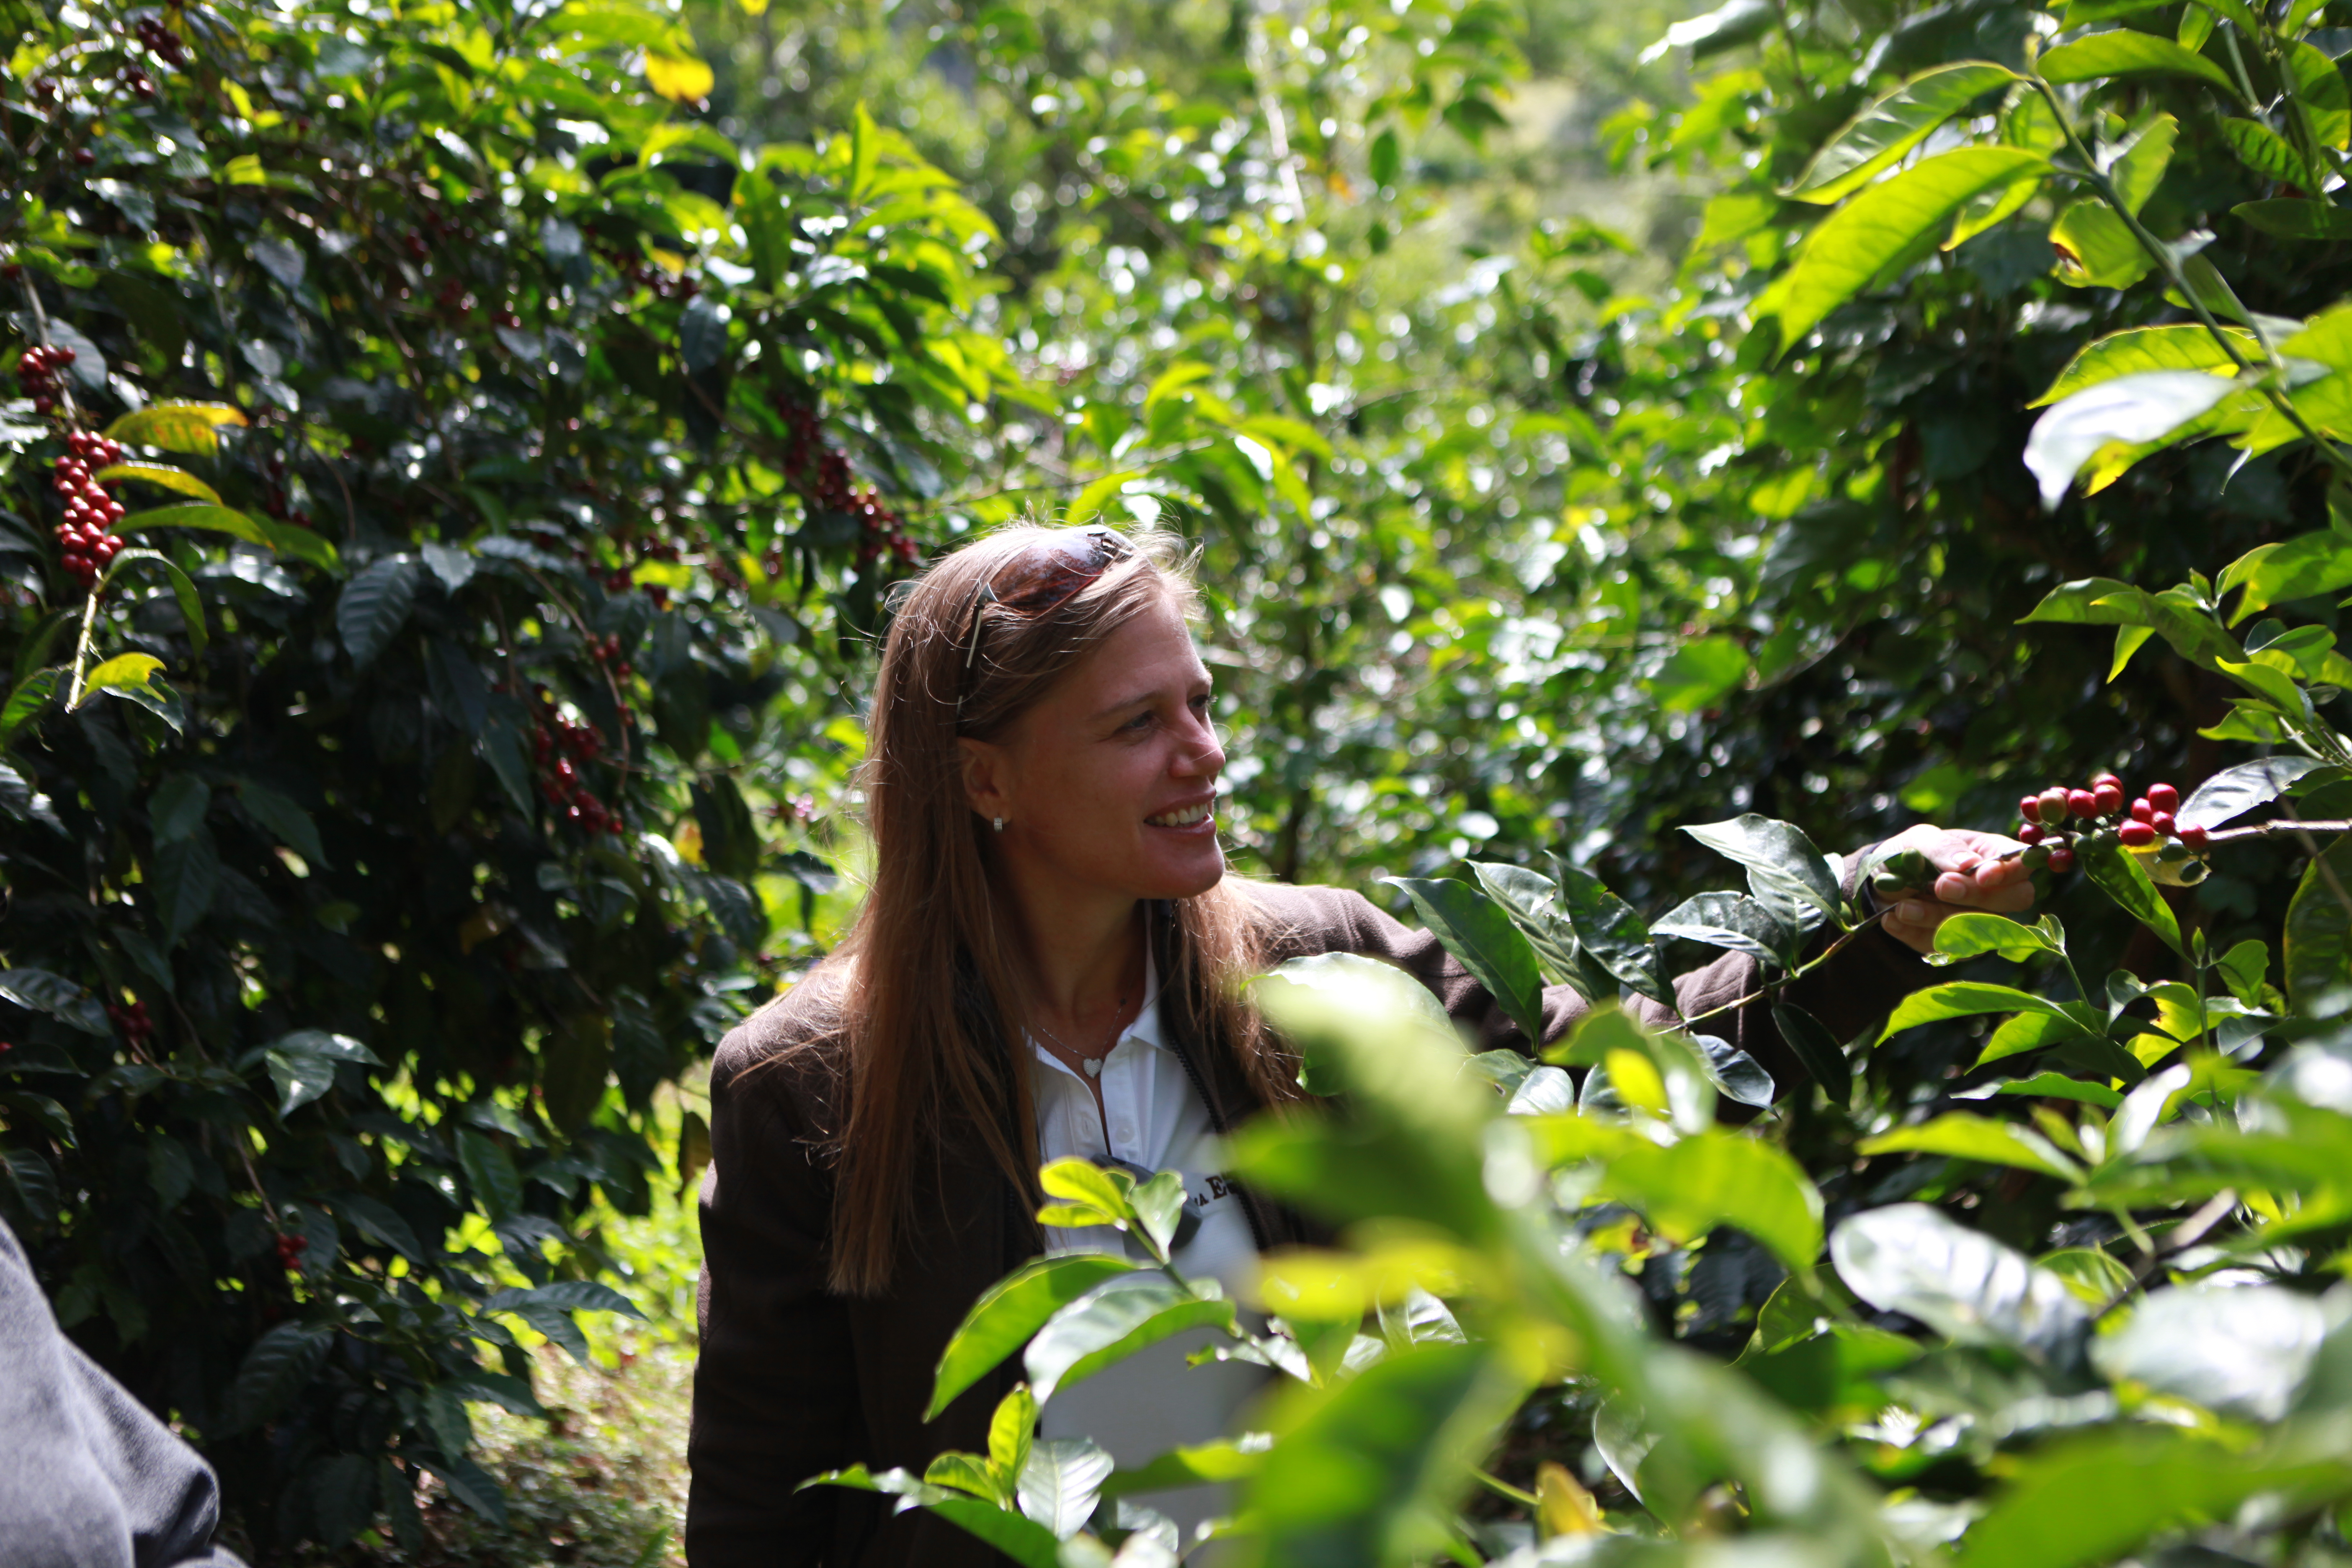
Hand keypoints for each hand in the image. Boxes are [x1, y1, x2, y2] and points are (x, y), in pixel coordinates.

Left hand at [1870, 823, 2036, 954]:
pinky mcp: (1962, 945)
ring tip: (1903, 906)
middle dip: (1977, 895)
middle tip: (1941, 886)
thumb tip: (1968, 863)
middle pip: (2017, 898)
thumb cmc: (1908, 855)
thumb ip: (1942, 847)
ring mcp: (1983, 919)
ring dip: (1937, 916)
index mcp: (1992, 854)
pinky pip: (1950, 947)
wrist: (1880, 886)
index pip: (2022, 863)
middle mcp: (1997, 889)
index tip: (1983, 875)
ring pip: (1980, 926)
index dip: (2010, 871)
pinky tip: (1894, 919)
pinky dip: (1916, 933)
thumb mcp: (1918, 841)